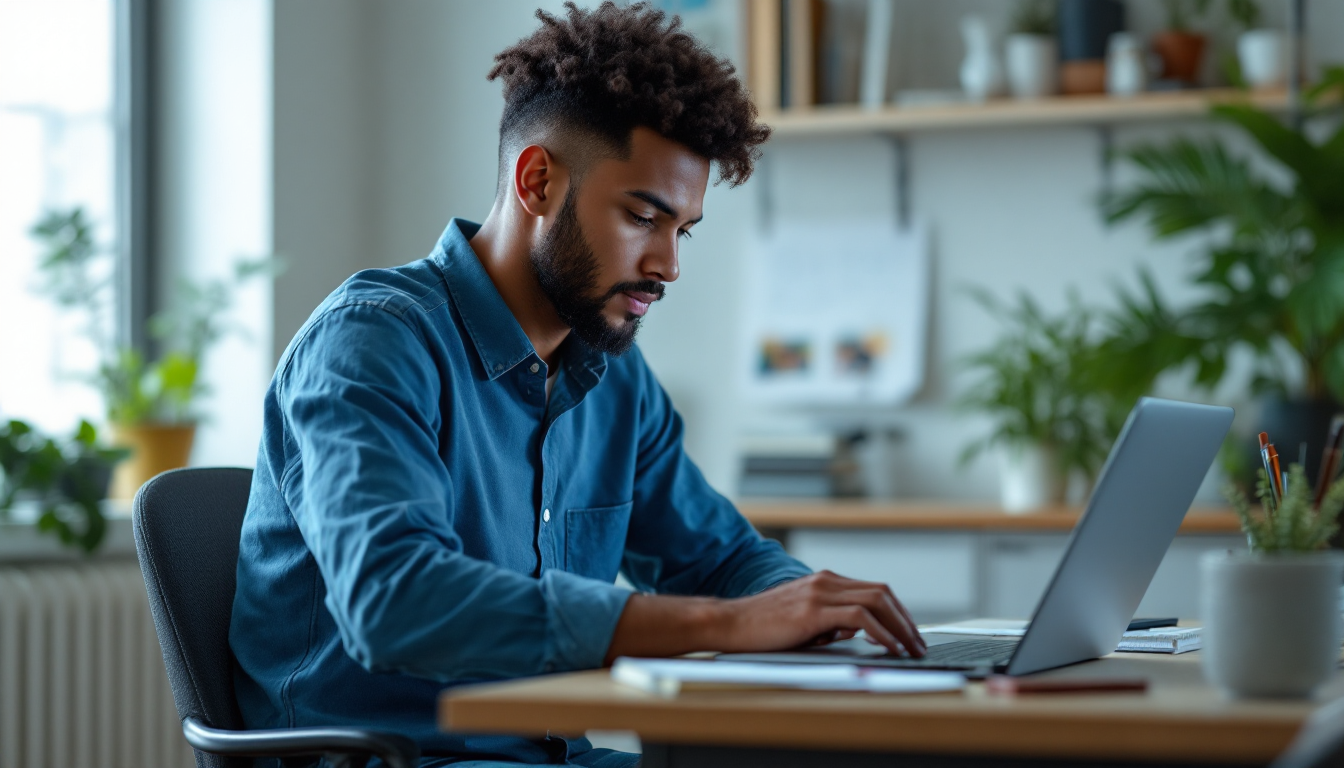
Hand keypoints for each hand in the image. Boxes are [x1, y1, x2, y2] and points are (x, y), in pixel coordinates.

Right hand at [714, 571, 924, 656]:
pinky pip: (860, 618)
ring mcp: (820, 593)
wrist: (730, 623)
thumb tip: (855, 633)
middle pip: (882, 593)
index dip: (897, 612)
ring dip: (900, 627)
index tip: (909, 633)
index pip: (874, 591)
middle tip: (918, 644)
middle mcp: (826, 581)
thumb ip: (830, 622)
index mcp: (825, 582)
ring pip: (877, 601)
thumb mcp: (804, 621)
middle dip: (906, 620)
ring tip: (911, 649)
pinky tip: (890, 648)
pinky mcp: (814, 610)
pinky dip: (882, 633)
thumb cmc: (762, 627)